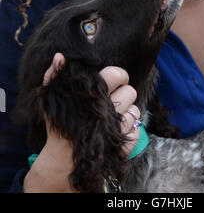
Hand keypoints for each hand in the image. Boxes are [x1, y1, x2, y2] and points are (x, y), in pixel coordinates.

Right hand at [23, 53, 139, 191]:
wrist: (62, 161)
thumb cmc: (59, 126)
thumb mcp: (52, 99)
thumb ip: (54, 75)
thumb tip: (59, 55)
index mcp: (93, 97)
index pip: (116, 74)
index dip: (119, 74)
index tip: (115, 79)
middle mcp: (107, 111)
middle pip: (130, 92)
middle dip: (124, 93)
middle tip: (114, 98)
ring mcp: (116, 129)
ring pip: (135, 110)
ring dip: (128, 111)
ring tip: (116, 114)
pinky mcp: (122, 145)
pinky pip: (138, 130)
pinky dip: (132, 129)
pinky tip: (119, 129)